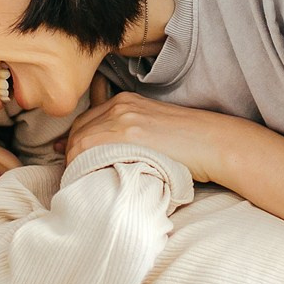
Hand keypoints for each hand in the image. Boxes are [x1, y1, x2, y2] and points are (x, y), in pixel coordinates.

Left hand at [63, 81, 236, 181]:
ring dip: (74, 163)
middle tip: (72, 175)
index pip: (85, 121)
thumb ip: (128, 135)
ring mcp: (123, 119)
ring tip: (79, 182)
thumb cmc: (188, 144)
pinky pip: (90, 149)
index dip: (74, 142)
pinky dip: (82, 165)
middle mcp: (120, 106)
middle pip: (79, 131)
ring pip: (80, 141)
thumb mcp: (152, 128)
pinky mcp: (128, 135)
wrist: (213, 143)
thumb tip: (105, 155)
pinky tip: (87, 180)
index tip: (70, 159)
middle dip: (71, 153)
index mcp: (125, 102)